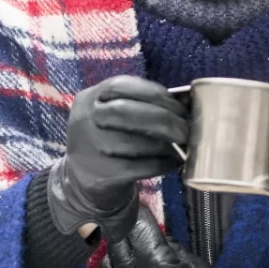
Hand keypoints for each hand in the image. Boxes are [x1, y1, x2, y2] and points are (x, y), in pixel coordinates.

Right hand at [48, 75, 187, 241]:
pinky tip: (172, 162)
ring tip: (182, 146)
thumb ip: (140, 103)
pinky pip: (139, 167)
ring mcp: (90, 149)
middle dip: (165, 119)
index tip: (179, 106)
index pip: (122, 86)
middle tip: (186, 129)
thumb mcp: (112, 115)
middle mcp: (84, 120)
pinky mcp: (100, 175)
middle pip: (128, 112)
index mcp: (89, 97)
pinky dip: (161, 164)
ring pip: (135, 143)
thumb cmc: (109, 139)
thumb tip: (186, 101)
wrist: (82, 182)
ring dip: (166, 145)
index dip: (156, 94)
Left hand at [102, 207, 229, 267]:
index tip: (139, 203)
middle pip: (116, 241)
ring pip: (107, 263)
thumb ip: (174, 249)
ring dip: (118, 253)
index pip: (136, 224)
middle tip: (135, 223)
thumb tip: (158, 235)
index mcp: (153, 265)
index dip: (139, 211)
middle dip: (127, 230)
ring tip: (133, 249)